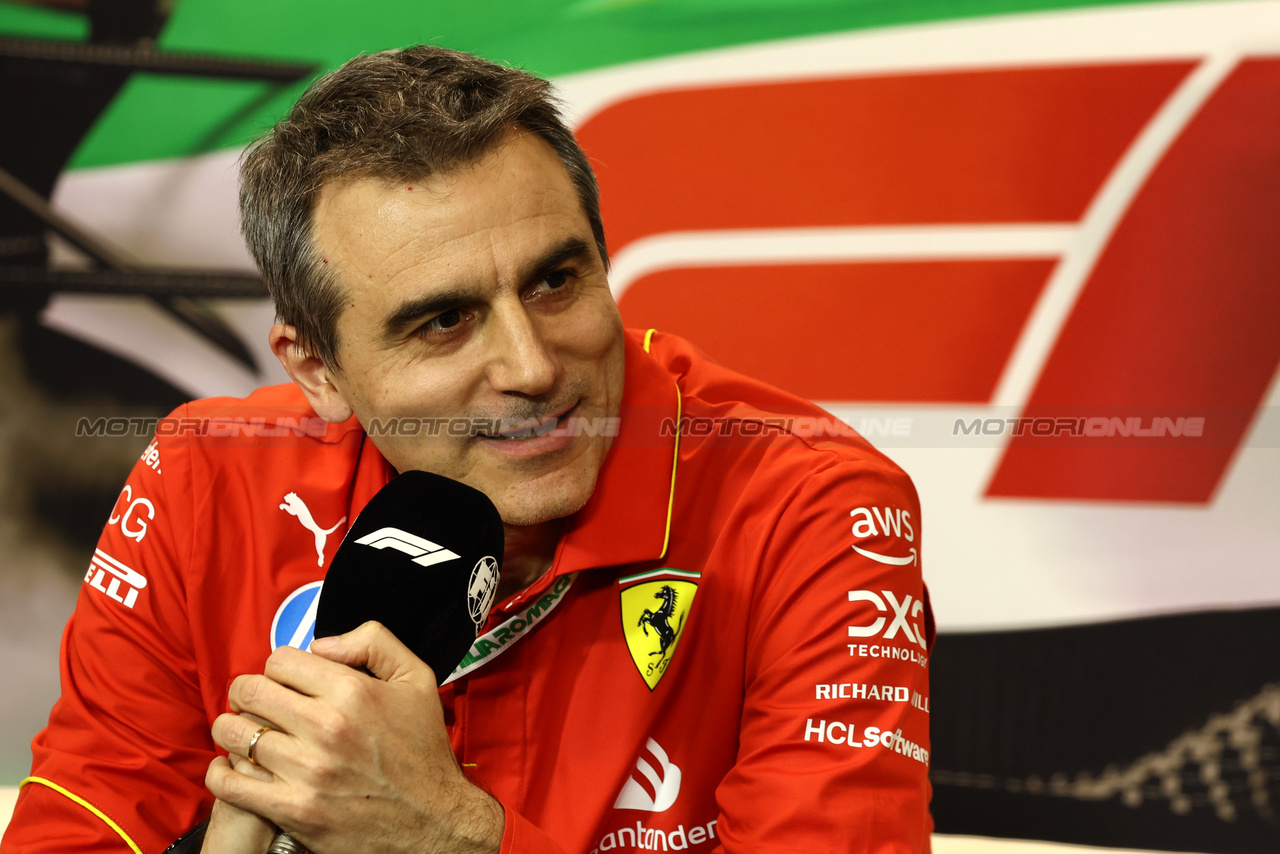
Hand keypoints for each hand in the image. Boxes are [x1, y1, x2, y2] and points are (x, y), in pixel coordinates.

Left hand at [207, 621, 502, 853]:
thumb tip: (322, 644)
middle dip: (249, 692)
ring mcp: (307, 771)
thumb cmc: (423, 752)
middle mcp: (327, 727)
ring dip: (234, 728)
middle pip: (249, 691)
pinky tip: (232, 766)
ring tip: (247, 732)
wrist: (434, 821)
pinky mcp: (294, 810)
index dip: (280, 666)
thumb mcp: (417, 679)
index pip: (280, 660)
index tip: (287, 681)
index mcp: (353, 691)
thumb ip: (374, 642)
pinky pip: (230, 784)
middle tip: (258, 703)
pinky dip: (221, 772)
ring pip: (235, 733)